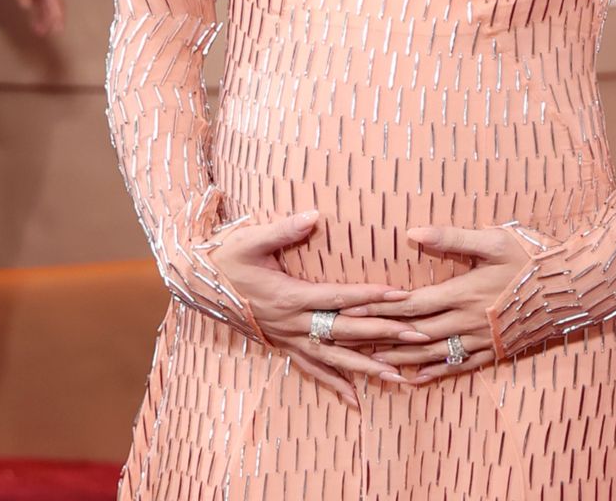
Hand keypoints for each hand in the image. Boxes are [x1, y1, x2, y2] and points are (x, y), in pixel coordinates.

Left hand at [0, 0, 63, 36]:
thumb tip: (27, 7)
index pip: (55, 0)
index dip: (59, 14)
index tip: (59, 26)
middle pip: (55, 4)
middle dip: (56, 19)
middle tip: (55, 32)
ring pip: (48, 7)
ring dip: (46, 20)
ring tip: (40, 33)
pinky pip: (41, 7)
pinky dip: (39, 16)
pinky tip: (35, 26)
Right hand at [206, 212, 428, 407]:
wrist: (197, 282)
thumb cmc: (226, 256)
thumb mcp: (252, 239)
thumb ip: (285, 229)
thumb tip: (315, 216)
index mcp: (290, 296)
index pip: (340, 297)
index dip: (371, 296)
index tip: (401, 296)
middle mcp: (292, 323)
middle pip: (346, 331)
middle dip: (384, 334)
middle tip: (419, 335)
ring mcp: (288, 337)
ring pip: (333, 358)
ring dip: (367, 368)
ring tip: (398, 377)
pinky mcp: (282, 344)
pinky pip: (312, 369)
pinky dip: (334, 384)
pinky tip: (355, 400)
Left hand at [343, 225, 536, 382]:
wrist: (572, 287)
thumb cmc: (532, 256)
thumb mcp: (493, 238)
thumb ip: (451, 236)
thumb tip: (412, 232)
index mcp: (463, 292)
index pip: (411, 304)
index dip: (380, 307)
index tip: (351, 308)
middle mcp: (467, 321)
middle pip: (414, 333)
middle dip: (380, 336)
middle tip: (349, 340)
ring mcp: (481, 340)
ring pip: (433, 355)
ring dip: (401, 359)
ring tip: (372, 362)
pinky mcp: (495, 350)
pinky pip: (459, 367)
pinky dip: (435, 373)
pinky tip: (416, 379)